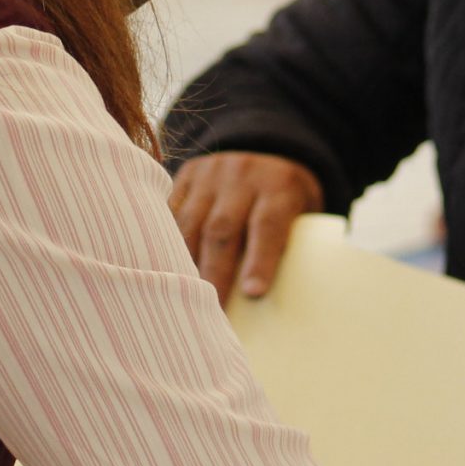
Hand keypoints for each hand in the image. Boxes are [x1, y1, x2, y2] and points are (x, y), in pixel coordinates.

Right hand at [167, 152, 322, 305]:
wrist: (269, 155)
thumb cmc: (287, 203)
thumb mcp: (302, 214)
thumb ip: (288, 245)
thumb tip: (268, 298)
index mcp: (279, 186)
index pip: (267, 225)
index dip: (260, 261)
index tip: (253, 294)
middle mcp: (242, 175)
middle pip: (222, 229)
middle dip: (215, 272)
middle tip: (210, 310)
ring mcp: (211, 173)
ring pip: (191, 222)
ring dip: (183, 262)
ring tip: (182, 295)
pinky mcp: (188, 175)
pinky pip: (171, 211)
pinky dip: (165, 241)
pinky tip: (162, 267)